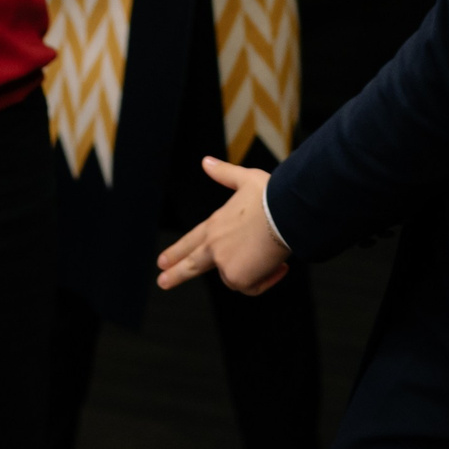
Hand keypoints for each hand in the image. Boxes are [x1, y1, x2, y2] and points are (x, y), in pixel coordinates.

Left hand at [157, 159, 288, 294]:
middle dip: (175, 274)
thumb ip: (224, 174)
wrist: (287, 213)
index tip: (161, 261)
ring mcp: (226, 264)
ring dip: (250, 272)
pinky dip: (265, 280)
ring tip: (270, 257)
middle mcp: (215, 246)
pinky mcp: (241, 278)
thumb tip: (206, 161)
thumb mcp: (245, 179)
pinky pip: (252, 287)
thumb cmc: (270, 195)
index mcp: (214, 225)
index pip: (190, 241)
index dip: (176, 251)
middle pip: (191, 265)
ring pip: (233, 278)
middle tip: (162, 282)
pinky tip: (279, 267)